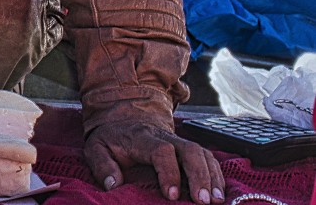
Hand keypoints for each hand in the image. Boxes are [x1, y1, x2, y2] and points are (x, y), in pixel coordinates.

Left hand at [85, 121, 224, 203]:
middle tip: (204, 201)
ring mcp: (178, 141)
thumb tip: (112, 184)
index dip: (169, 172)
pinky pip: (207, 157)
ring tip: (217, 200)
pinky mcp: (187, 148)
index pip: (161, 151)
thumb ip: (102, 165)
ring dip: (213, 177)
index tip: (172, 195)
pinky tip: (220, 192)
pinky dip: (217, 174)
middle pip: (189, 150)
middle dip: (200, 176)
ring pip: (202, 153)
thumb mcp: (96, 148)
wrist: (122, 119)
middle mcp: (164, 137)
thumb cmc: (111, 139)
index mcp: (141, 138)